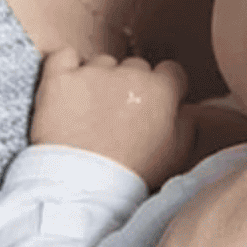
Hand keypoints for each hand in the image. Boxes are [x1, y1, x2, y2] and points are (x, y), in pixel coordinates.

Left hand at [29, 51, 191, 188]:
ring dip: (96, 80)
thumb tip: (185, 109)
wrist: (82, 189)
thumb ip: (187, 125)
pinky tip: (66, 90)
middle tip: (116, 115)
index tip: (150, 103)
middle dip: (128, 85)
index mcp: (162, 91)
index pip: (170, 72)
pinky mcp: (59, 77)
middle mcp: (130, 74)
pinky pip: (63, 57)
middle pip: (134, 67)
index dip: (161, 88)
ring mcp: (93, 72)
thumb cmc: (130, 177)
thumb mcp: (176, 156)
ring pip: (100, 64)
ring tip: (86, 113)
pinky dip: (64, 68)